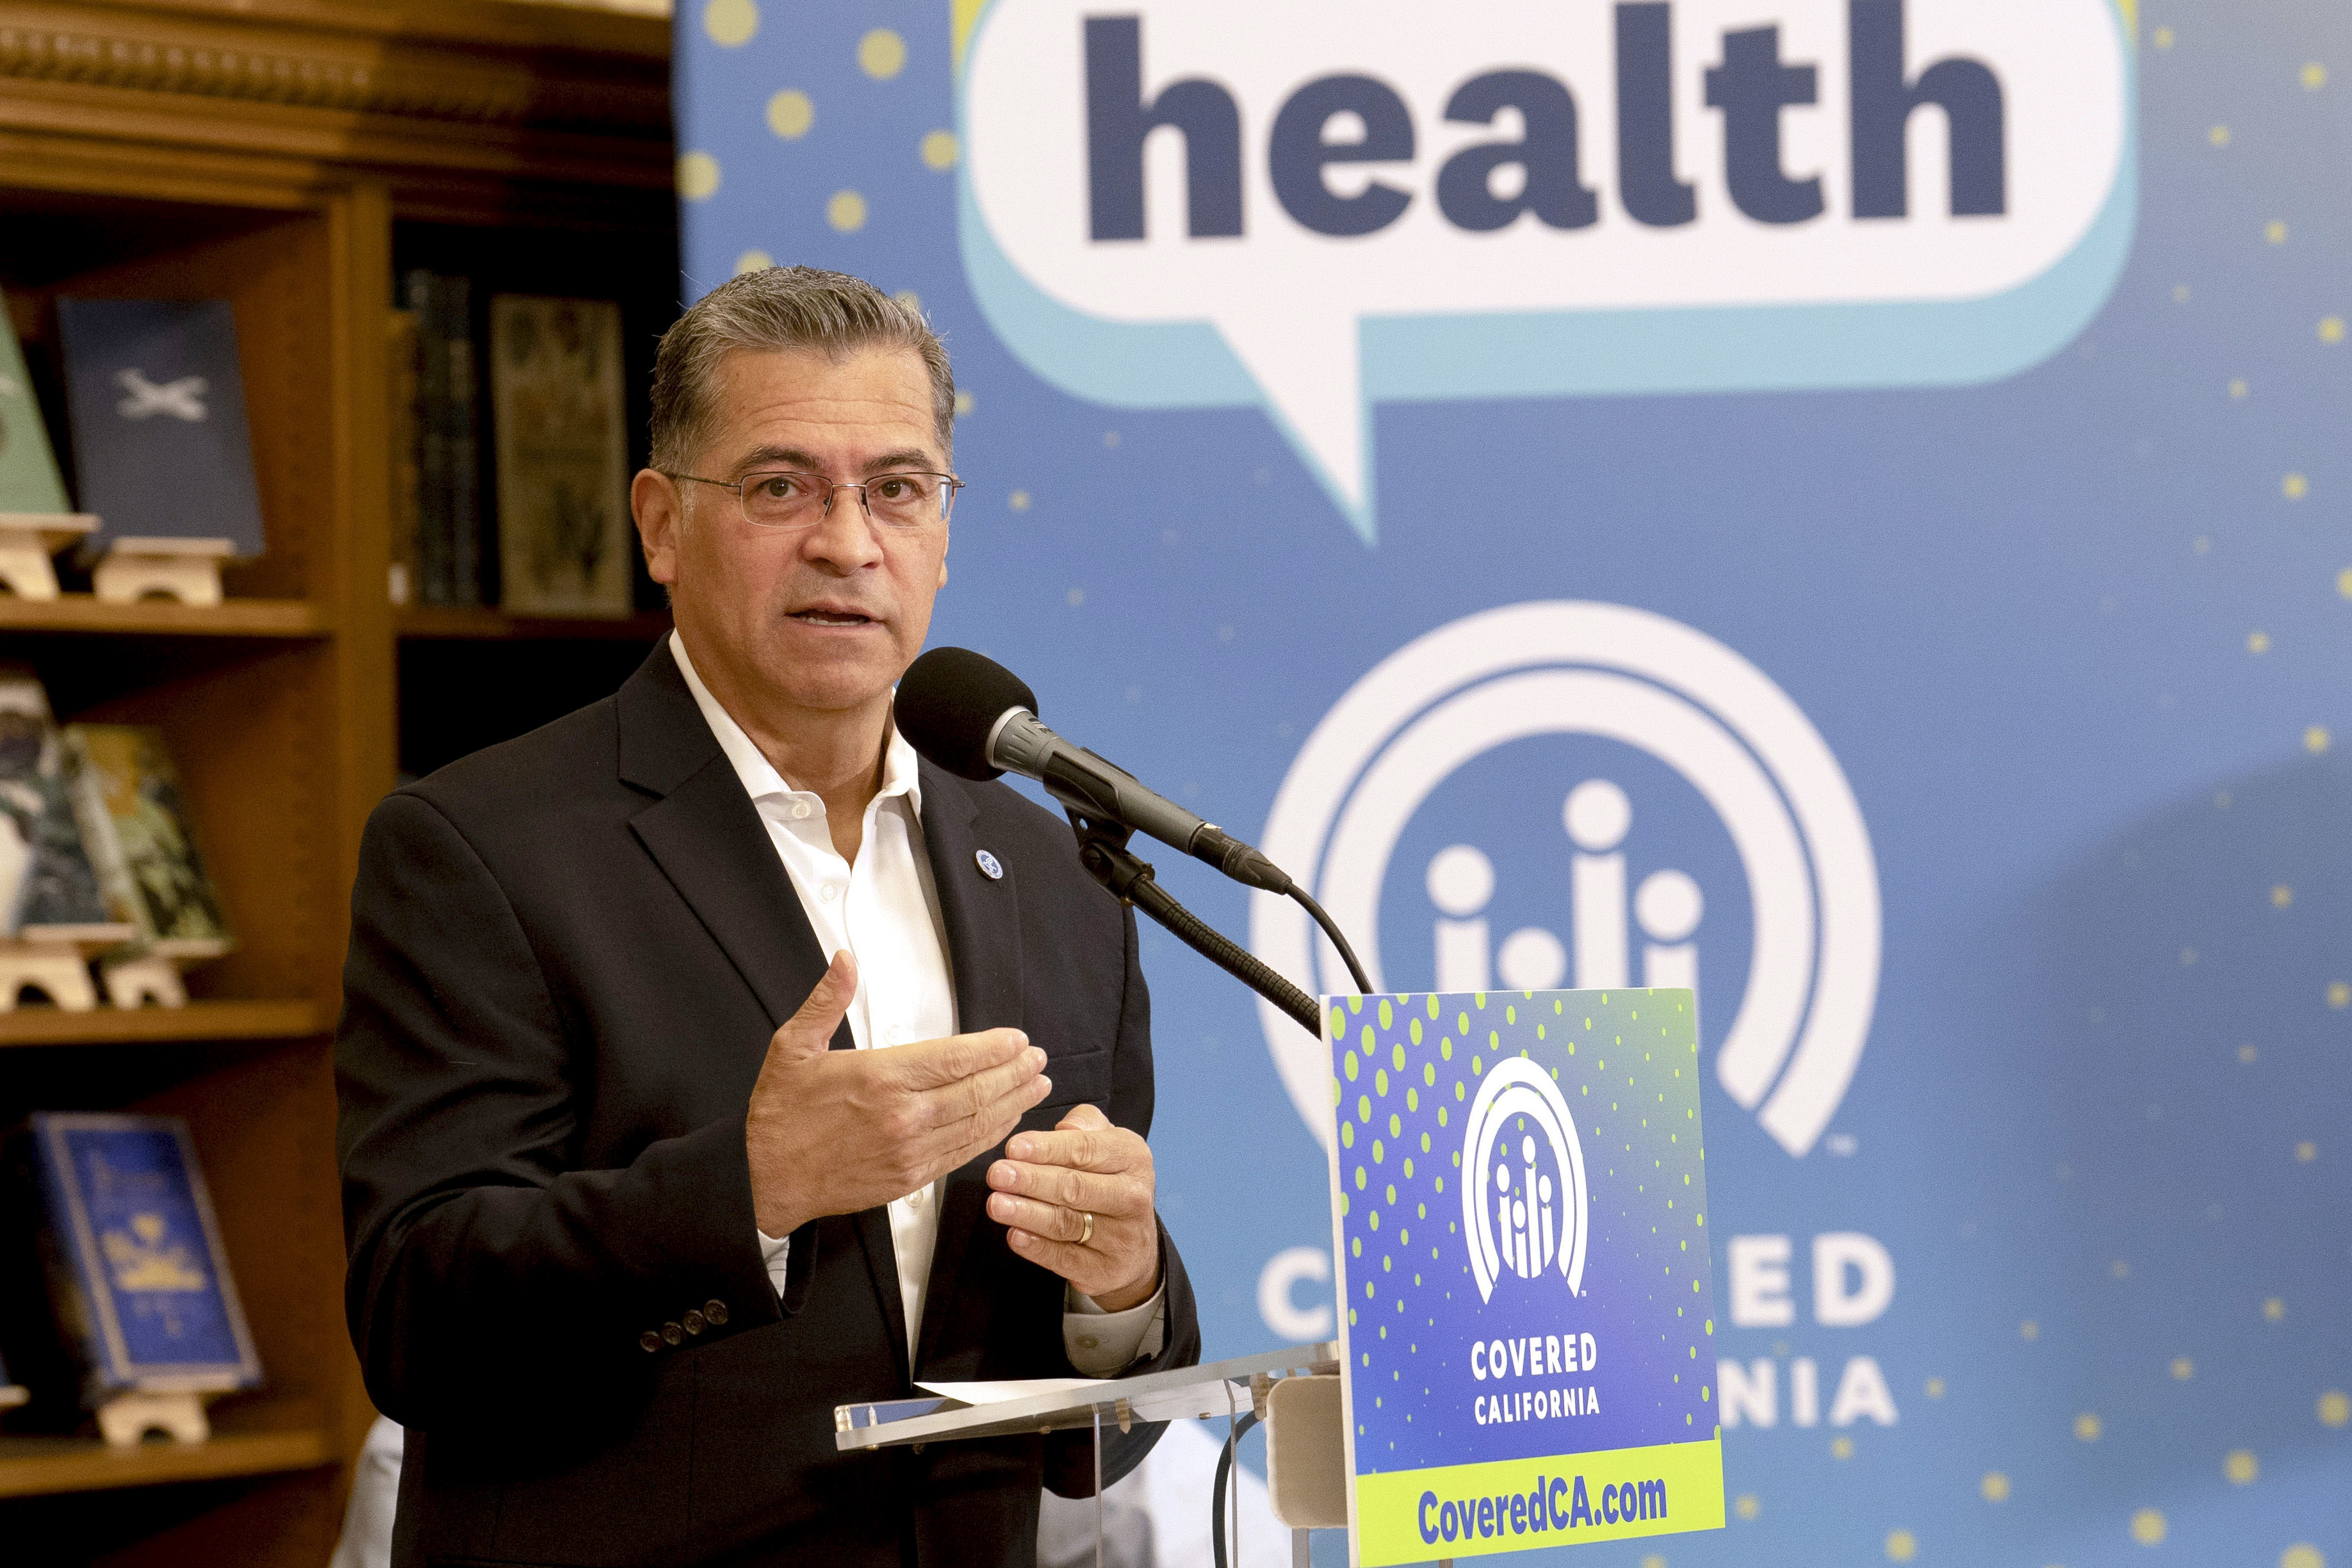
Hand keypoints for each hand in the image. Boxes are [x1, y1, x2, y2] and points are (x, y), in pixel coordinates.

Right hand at [746, 951, 1051, 1236]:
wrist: (766, 1179)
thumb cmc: (781, 1113)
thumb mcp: (793, 1047)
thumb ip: (826, 1001)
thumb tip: (845, 959)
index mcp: (880, 1078)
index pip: (954, 1058)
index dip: (993, 1049)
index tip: (1017, 1040)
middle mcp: (902, 1116)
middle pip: (975, 1091)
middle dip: (1013, 1073)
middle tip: (1038, 1059)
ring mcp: (909, 1151)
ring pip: (976, 1123)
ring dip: (1012, 1103)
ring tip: (1036, 1085)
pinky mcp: (909, 1178)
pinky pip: (961, 1154)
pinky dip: (990, 1136)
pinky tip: (1006, 1120)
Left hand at [984, 1103, 1159, 1310]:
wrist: (1135, 1246)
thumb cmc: (1107, 1182)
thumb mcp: (1106, 1144)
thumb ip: (1085, 1126)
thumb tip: (1063, 1128)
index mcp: (1132, 1157)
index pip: (1086, 1149)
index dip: (1048, 1149)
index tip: (1014, 1147)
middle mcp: (1133, 1196)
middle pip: (1075, 1187)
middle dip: (1032, 1180)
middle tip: (997, 1174)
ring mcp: (1121, 1237)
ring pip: (1067, 1223)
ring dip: (1027, 1213)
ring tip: (996, 1204)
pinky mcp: (1105, 1270)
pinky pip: (1065, 1258)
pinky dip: (1037, 1247)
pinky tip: (1014, 1235)